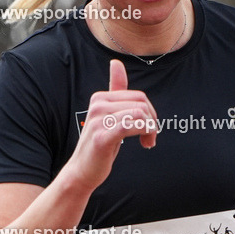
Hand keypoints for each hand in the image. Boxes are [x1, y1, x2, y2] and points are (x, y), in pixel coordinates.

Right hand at [64, 59, 158, 190]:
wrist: (82, 171)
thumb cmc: (99, 144)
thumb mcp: (108, 115)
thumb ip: (115, 90)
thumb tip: (116, 62)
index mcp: (100, 97)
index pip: (138, 96)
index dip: (150, 113)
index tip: (148, 128)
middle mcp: (97, 104)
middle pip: (141, 103)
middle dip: (152, 121)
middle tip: (151, 138)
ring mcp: (98, 120)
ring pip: (140, 114)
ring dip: (150, 129)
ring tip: (148, 142)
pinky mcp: (102, 136)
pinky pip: (132, 125)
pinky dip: (144, 133)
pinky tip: (145, 143)